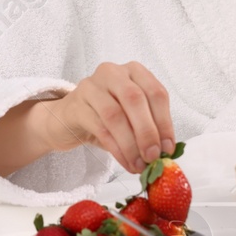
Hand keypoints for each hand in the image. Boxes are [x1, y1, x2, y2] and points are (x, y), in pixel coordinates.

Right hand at [31, 61, 175, 173]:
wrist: (67, 119)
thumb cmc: (105, 116)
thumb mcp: (132, 117)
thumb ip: (150, 127)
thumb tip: (166, 150)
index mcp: (134, 71)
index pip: (156, 92)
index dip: (164, 122)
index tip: (168, 148)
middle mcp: (113, 73)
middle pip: (135, 99)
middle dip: (147, 132)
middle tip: (153, 157)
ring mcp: (91, 87)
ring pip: (115, 115)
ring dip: (131, 144)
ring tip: (139, 164)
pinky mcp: (75, 105)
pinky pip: (100, 128)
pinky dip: (116, 149)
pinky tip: (125, 162)